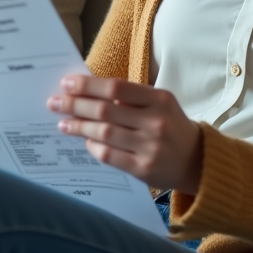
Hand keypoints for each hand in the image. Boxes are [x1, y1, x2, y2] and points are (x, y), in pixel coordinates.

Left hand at [47, 75, 202, 193]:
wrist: (197, 161)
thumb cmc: (171, 126)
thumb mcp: (160, 104)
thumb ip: (130, 98)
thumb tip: (87, 91)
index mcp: (160, 99)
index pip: (117, 88)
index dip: (88, 85)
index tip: (67, 83)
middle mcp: (156, 122)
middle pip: (106, 110)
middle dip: (75, 105)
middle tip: (55, 102)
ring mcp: (150, 147)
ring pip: (104, 133)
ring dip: (79, 127)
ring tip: (63, 123)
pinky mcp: (143, 169)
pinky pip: (109, 156)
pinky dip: (93, 147)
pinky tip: (84, 141)